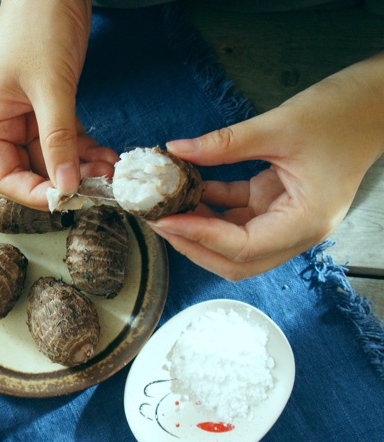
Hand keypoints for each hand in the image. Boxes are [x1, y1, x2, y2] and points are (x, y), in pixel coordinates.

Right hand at [0, 0, 118, 208]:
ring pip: (53, 155)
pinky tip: (108, 155)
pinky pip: (66, 137)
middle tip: (100, 186)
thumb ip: (58, 138)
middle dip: (64, 179)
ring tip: (111, 171)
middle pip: (30, 168)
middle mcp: (4, 121)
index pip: (3, 174)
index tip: (64, 199)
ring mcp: (27, 113)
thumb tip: (66, 185)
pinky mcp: (50, 103)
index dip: (31, 192)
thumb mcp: (50, 86)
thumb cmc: (39, 27)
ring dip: (81, 165)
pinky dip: (85, 148)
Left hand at [149, 53, 383, 280]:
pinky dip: (212, 205)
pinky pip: (238, 213)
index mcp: (305, 222)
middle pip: (236, 259)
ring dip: (200, 226)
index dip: (199, 236)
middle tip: (160, 222)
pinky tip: (188, 187)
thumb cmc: (343, 113)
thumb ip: (224, 144)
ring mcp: (286, 217)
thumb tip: (177, 151)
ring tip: (167, 205)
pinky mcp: (277, 200)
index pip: (242, 247)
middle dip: (195, 244)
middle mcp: (296, 230)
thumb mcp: (279, 125)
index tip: (165, 220)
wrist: (377, 102)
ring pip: (233, 240)